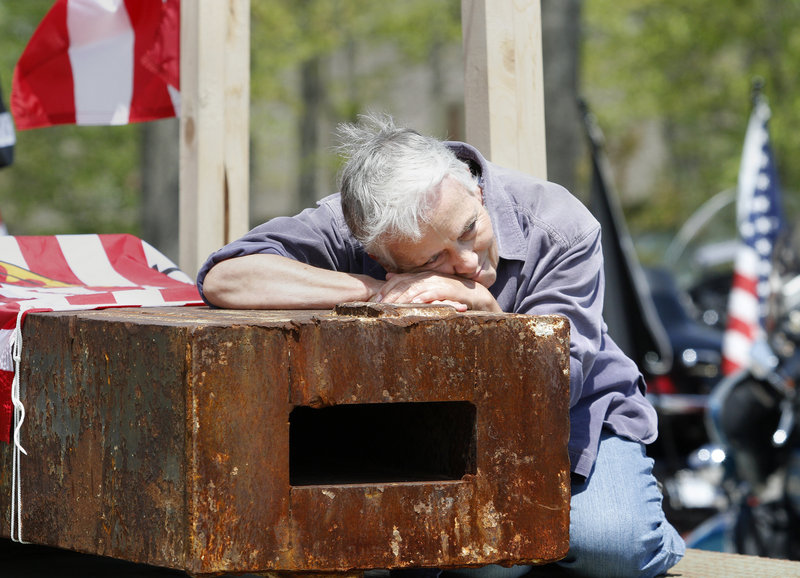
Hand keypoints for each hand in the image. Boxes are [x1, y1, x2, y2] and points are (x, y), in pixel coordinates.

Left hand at [375, 271, 500, 311]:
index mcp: (422, 276)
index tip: (375, 300)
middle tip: (378, 305)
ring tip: (390, 307)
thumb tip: (389, 276)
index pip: (399, 280)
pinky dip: (423, 298)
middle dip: (390, 294)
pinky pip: (433, 293)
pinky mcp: (449, 290)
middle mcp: (428, 277)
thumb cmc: (451, 296)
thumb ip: (411, 283)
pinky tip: (414, 305)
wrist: (478, 297)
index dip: (386, 289)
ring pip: (416, 288)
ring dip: (402, 298)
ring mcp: (438, 282)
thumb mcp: (429, 290)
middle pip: (404, 283)